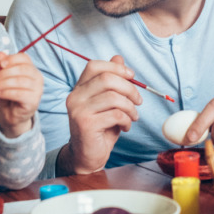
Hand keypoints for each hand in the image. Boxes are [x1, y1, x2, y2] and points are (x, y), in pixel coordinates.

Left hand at [0, 51, 43, 136]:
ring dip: (2, 83)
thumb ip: (1, 67)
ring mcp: (37, 90)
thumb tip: (0, 54)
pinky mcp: (34, 101)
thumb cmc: (8, 95)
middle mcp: (37, 78)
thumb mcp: (2, 79)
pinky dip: (6, 92)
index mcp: (31, 69)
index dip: (12, 59)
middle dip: (4, 73)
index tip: (0, 64)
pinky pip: (19, 93)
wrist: (11, 115)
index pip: (24, 58)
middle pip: (23, 69)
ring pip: (20, 81)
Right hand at [64, 56, 140, 173]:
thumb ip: (111, 81)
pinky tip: (125, 127)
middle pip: (107, 79)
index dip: (116, 67)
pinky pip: (115, 114)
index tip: (132, 77)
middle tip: (138, 101)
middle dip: (129, 88)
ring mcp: (78, 110)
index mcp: (79, 88)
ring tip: (133, 116)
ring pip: (114, 97)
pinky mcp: (86, 124)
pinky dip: (127, 120)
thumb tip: (118, 58)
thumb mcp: (108, 102)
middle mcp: (75, 97)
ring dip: (130, 107)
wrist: (87, 155)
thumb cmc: (100, 127)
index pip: (95, 66)